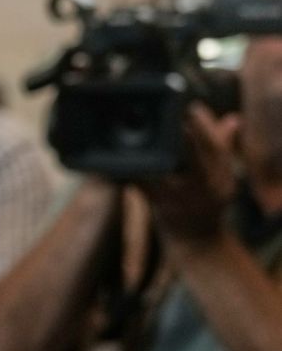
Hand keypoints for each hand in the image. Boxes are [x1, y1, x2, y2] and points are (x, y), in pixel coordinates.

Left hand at [142, 103, 238, 245]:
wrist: (199, 243)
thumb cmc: (206, 201)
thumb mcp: (221, 176)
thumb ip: (222, 147)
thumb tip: (233, 119)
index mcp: (222, 175)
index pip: (216, 146)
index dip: (204, 126)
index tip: (193, 106)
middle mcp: (207, 187)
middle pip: (198, 157)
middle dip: (186, 136)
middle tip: (173, 116)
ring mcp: (185, 198)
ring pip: (166, 171)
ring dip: (151, 154)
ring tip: (137, 135)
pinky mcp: (161, 207)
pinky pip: (143, 187)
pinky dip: (130, 174)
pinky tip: (117, 164)